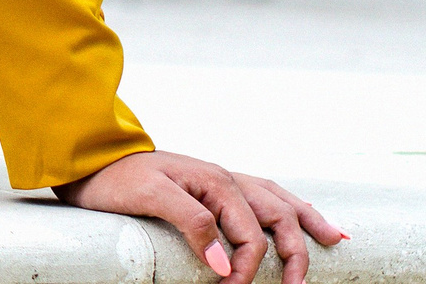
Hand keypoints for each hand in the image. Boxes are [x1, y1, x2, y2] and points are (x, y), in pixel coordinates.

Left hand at [58, 150, 347, 283]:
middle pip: (278, 216)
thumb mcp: (150, 196)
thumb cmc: (116, 179)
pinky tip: (298, 214)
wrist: (91, 159)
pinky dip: (287, 206)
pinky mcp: (212, 187)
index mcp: (216, 182)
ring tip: (334, 240)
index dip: (247, 267)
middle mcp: (225, 178)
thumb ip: (191, 224)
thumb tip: (225, 263)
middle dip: (294, 253)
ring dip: (306, 221)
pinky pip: (262, 196)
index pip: (250, 234)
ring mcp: (221, 180)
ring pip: (278, 201)